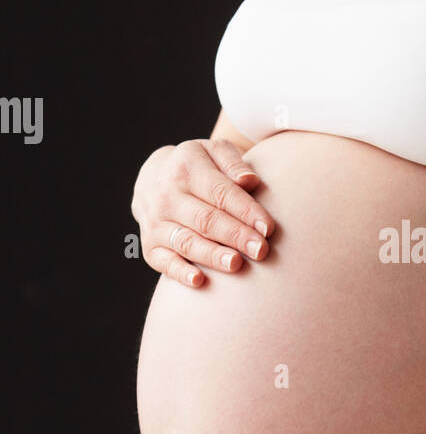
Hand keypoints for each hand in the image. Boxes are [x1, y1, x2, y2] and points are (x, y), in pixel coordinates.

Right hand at [131, 138, 273, 286]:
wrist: (154, 177)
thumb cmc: (198, 167)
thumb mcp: (214, 152)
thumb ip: (233, 163)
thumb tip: (250, 181)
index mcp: (186, 167)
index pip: (220, 192)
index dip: (245, 211)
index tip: (268, 228)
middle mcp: (166, 195)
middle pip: (205, 219)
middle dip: (235, 236)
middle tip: (260, 250)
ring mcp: (155, 222)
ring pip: (187, 241)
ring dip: (212, 255)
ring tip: (236, 264)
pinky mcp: (150, 246)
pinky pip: (164, 262)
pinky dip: (180, 272)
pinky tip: (199, 281)